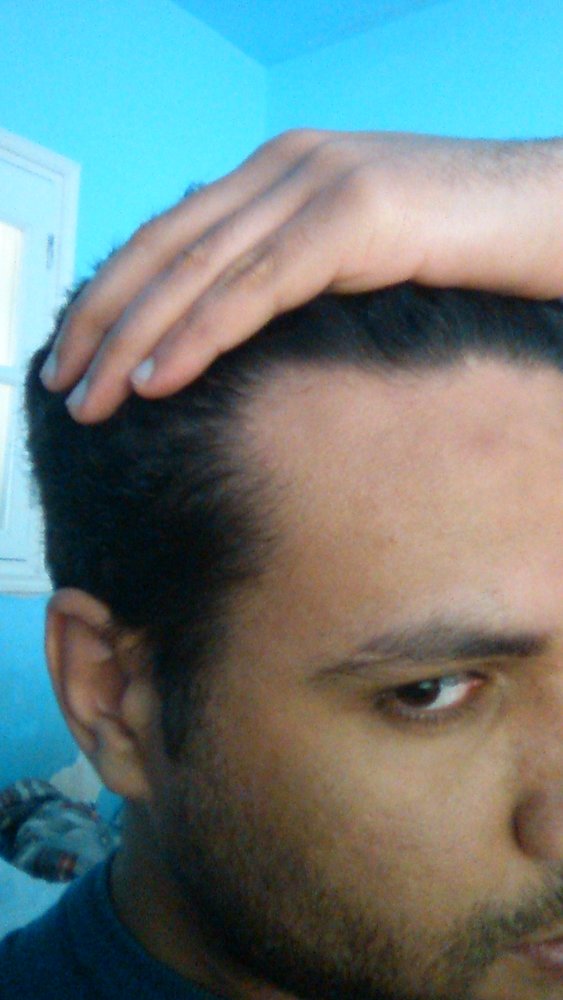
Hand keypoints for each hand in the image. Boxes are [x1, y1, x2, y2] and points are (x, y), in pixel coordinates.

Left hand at [40, 129, 562, 422]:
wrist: (552, 209)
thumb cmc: (462, 247)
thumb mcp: (356, 256)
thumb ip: (292, 272)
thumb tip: (234, 334)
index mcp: (279, 170)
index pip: (169, 235)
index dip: (112, 295)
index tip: (77, 353)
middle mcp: (285, 164)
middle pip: (162, 247)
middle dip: (100, 320)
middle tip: (61, 384)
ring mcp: (317, 182)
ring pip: (196, 267)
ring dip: (131, 337)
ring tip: (89, 398)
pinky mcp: (352, 215)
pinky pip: (253, 286)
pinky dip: (196, 334)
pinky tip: (154, 377)